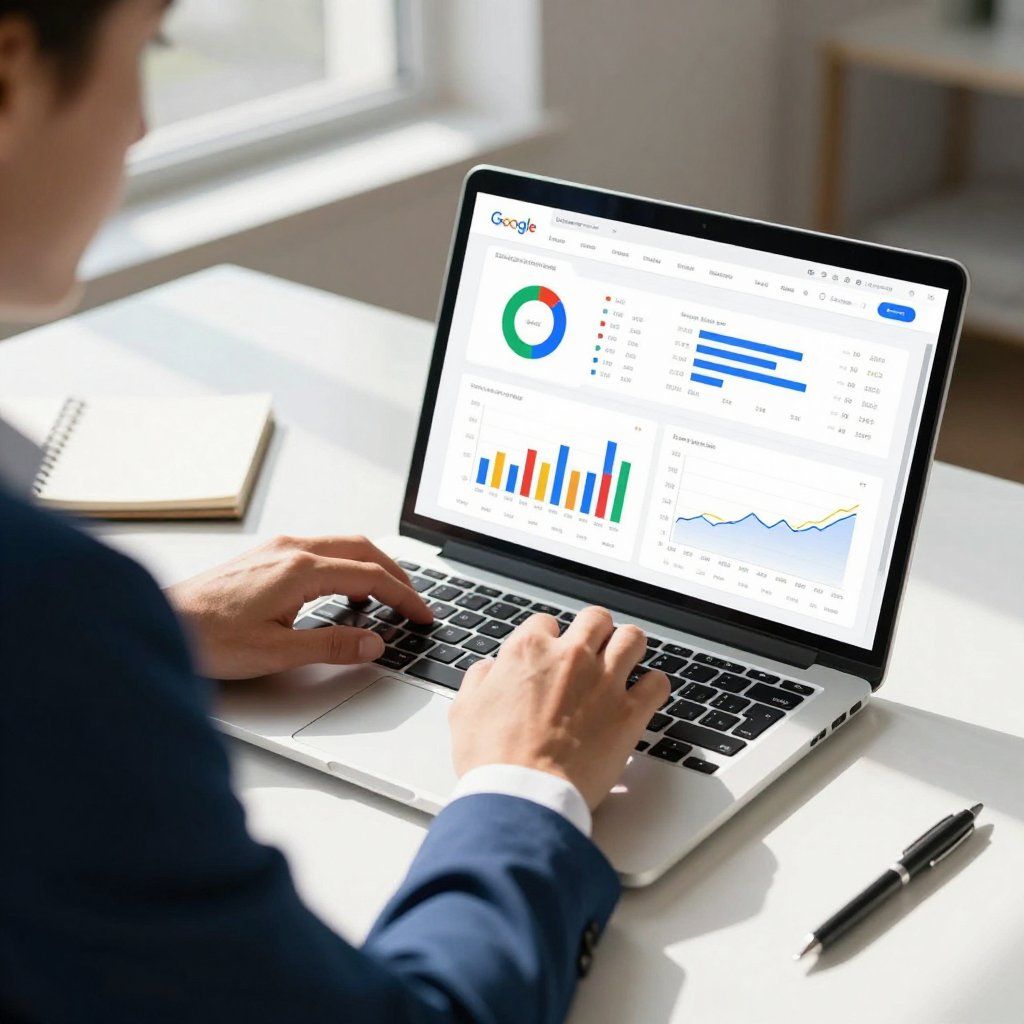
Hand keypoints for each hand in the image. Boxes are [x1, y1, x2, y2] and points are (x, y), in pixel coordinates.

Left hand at [166, 535, 432, 679]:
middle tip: (415, 603)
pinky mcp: (266, 556)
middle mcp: (291, 549)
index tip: (422, 616)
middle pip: (363, 550)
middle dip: (396, 575)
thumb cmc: (208, 637)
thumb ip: (332, 645)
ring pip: (342, 547)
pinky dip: (346, 568)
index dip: (404, 597)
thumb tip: (374, 643)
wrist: (161, 622)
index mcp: (300, 569)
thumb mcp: (278, 652)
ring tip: (387, 600)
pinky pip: (321, 552)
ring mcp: (277, 549)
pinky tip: (343, 594)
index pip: (370, 576)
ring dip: (371, 569)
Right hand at [449, 607, 669, 810]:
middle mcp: (570, 657)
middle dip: (595, 632)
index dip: (549, 639)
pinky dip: (654, 686)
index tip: (551, 655)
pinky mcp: (630, 712)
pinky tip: (645, 694)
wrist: (523, 795)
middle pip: (596, 619)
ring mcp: (603, 682)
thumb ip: (480, 679)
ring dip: (629, 647)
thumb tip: (490, 669)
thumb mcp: (466, 710)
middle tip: (593, 650)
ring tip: (625, 661)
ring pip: (632, 638)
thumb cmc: (492, 759)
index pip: (547, 622)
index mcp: (529, 651)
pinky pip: (657, 683)